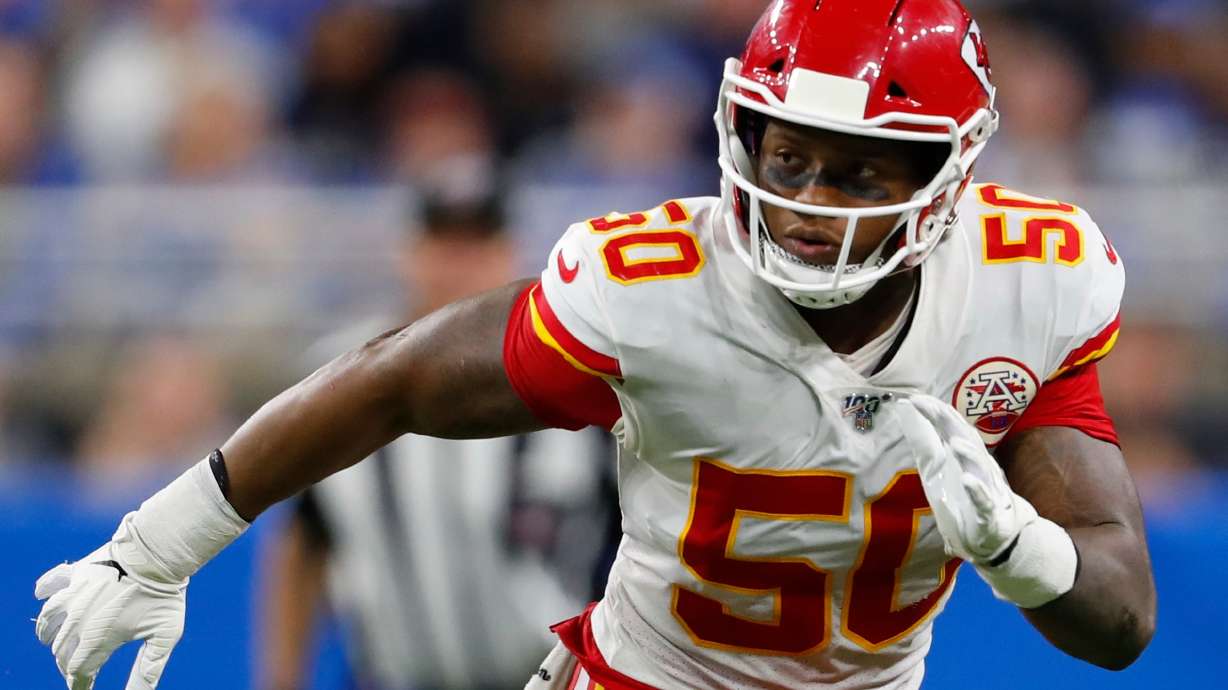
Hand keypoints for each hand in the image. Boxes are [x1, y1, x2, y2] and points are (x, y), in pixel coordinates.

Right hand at [33, 457, 247, 688]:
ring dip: (49, 634)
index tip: (83, 689)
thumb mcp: (163, 637)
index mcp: (97, 639)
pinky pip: (51, 582)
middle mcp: (78, 620)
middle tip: (79, 670)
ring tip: (53, 640)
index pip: (78, 672)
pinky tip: (40, 593)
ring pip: (48, 621)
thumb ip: (148, 671)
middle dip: (69, 664)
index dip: (80, 685)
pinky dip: (44, 589)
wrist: (158, 553)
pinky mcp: (77, 572)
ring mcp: (74, 594)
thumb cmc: (164, 595)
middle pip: (62, 651)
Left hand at [895, 395, 1035, 562]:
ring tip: (953, 443)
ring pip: (980, 468)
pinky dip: (977, 491)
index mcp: (962, 456)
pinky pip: (984, 502)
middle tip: (932, 407)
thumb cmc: (961, 497)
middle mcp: (976, 467)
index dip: (937, 413)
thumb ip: (923, 440)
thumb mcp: (936, 468)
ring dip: (969, 455)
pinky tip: (967, 481)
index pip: (951, 428)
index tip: (916, 398)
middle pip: (967, 440)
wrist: (990, 536)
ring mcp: (985, 489)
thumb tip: (906, 409)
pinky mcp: (987, 514)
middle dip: (951, 424)